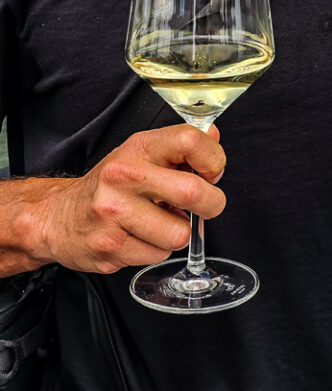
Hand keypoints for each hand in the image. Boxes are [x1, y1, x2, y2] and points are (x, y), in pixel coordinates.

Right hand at [34, 124, 226, 274]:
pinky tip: (140, 236)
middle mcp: (124, 177)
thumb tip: (214, 136)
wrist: (58, 216)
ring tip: (160, 221)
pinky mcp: (110, 247)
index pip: (190, 140)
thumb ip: (180, 146)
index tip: (212, 172)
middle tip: (205, 204)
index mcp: (139, 148)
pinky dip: (157, 249)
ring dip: (178, 232)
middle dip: (211, 204)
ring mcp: (114, 213)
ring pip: (179, 233)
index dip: (213, 159)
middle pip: (193, 192)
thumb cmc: (110, 184)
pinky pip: (159, 255)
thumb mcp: (141, 153)